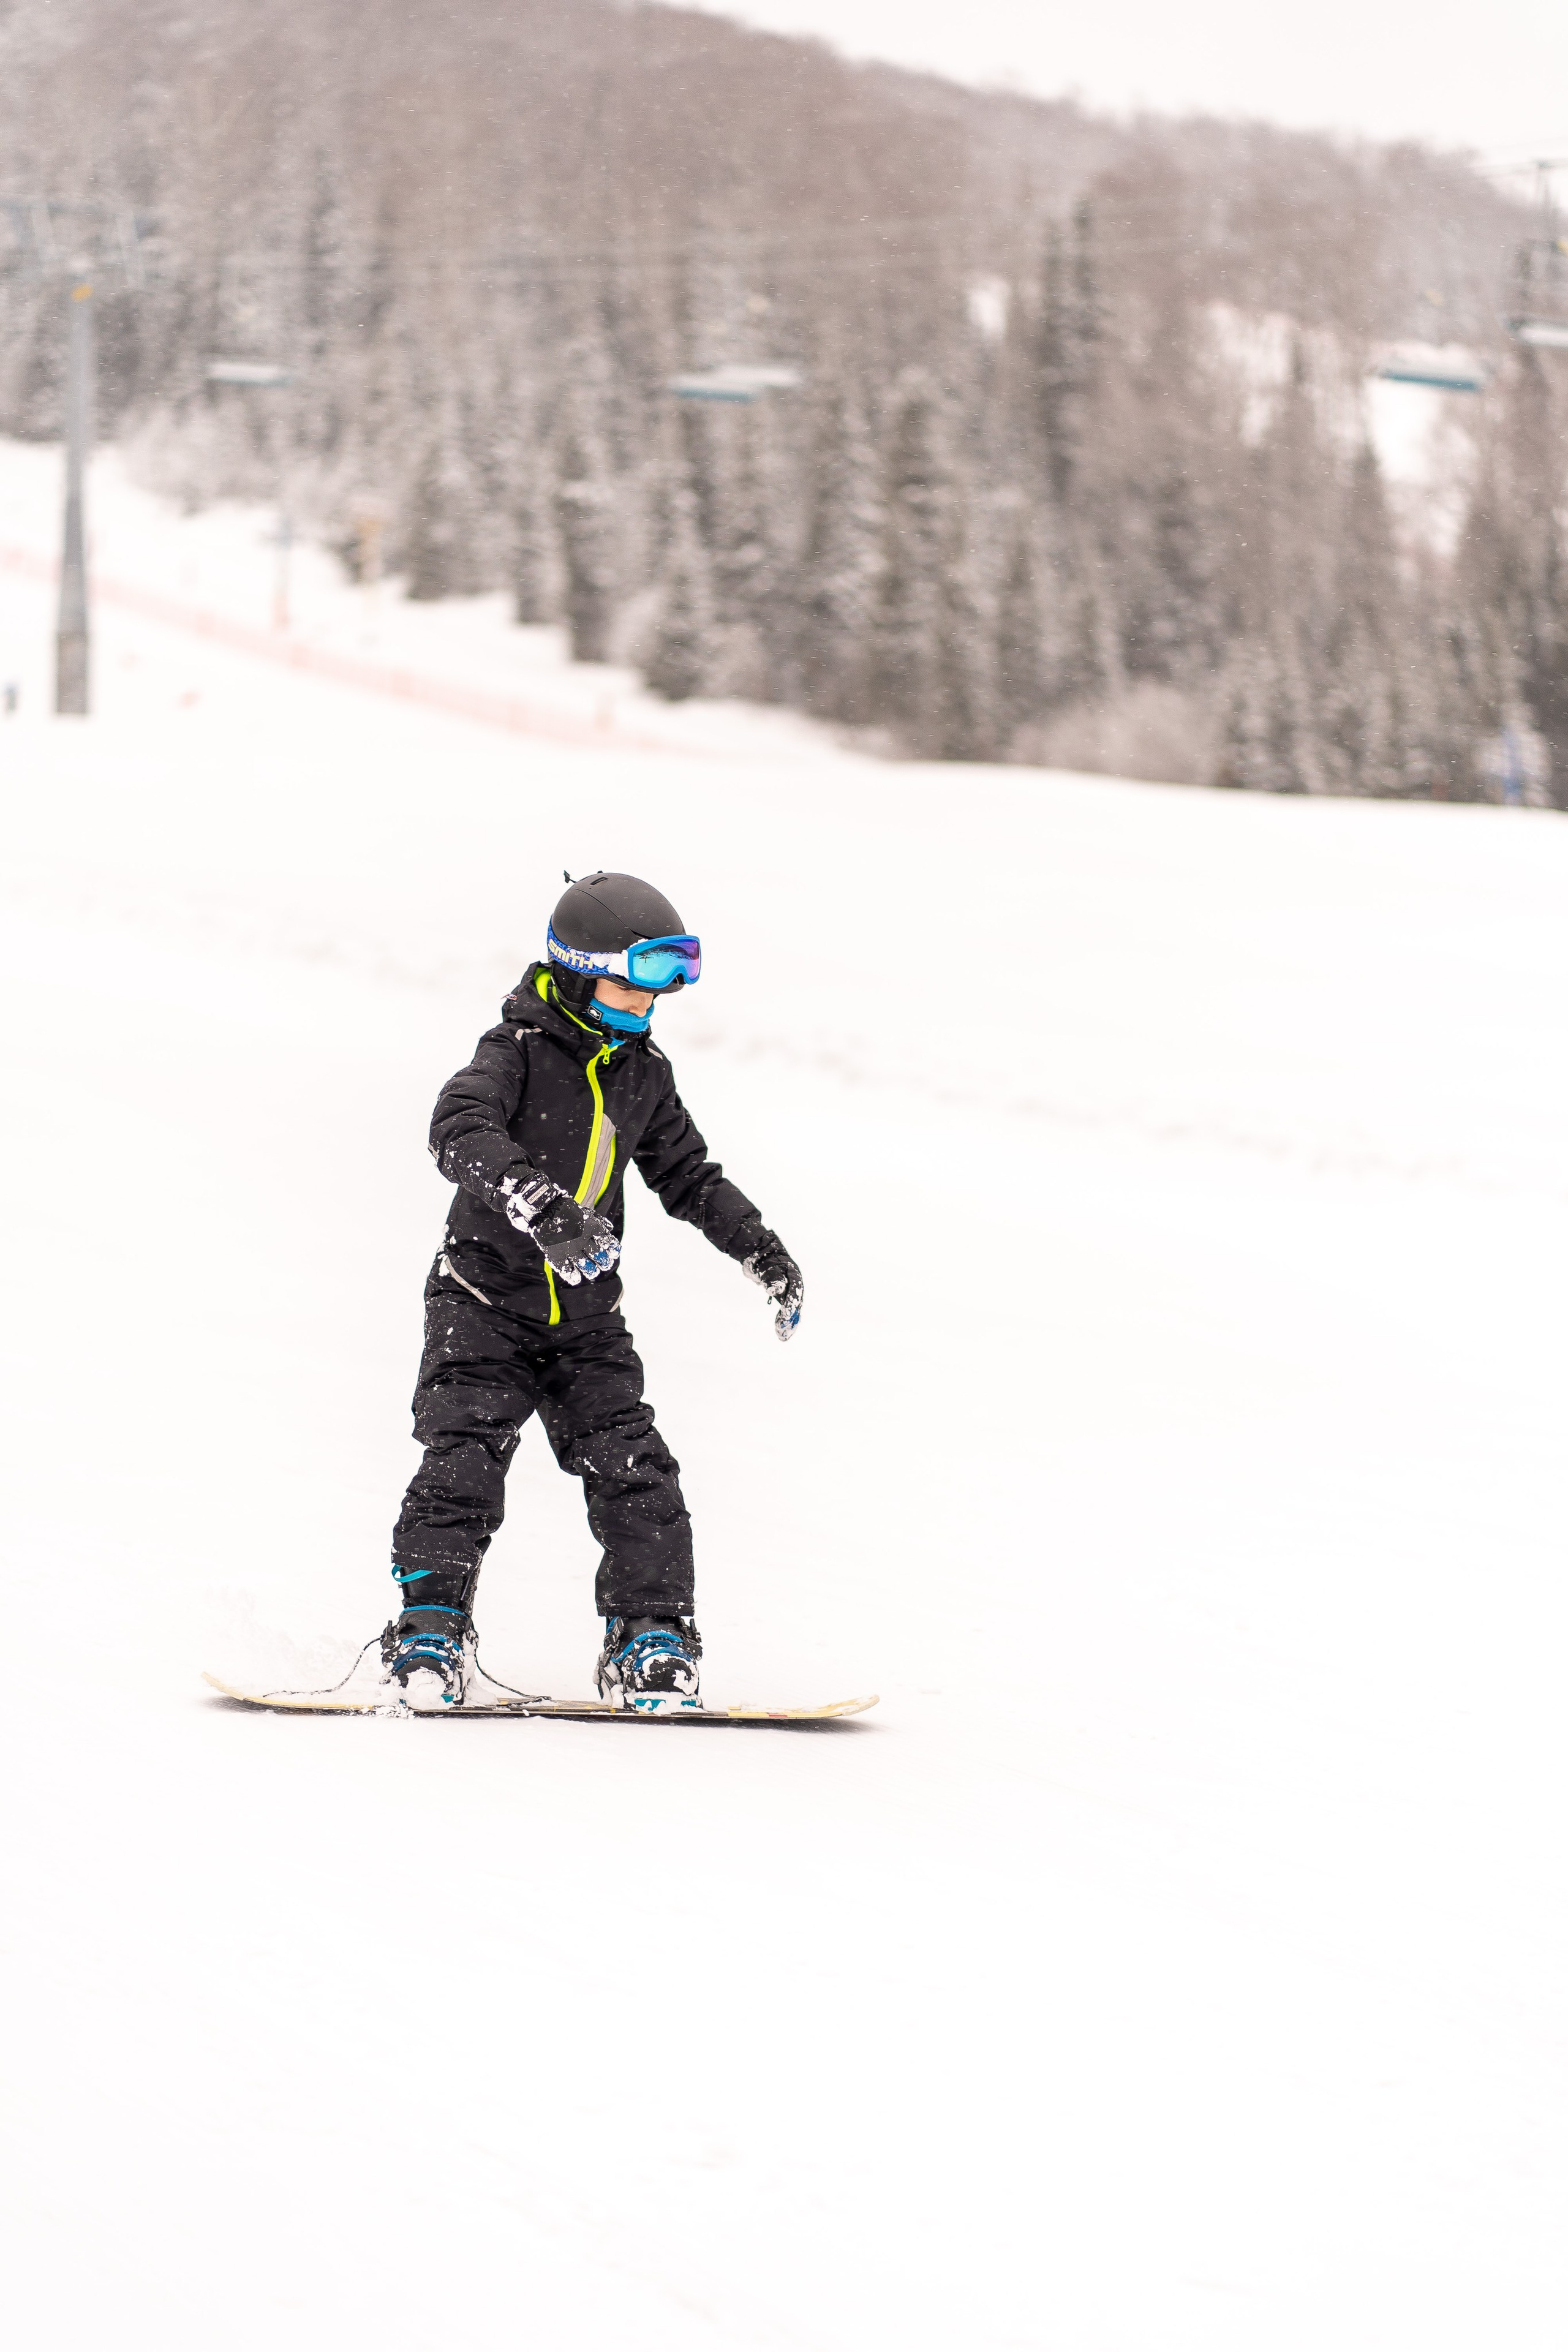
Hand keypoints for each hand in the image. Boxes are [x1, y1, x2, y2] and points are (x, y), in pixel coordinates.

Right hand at [505, 1179, 619, 1283]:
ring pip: (584, 1264)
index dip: (612, 1248)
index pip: (606, 1240)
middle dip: (603, 1261)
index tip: (615, 1253)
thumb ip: (598, 1220)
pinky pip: (566, 1268)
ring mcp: (569, 1248)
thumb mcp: (585, 1212)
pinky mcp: (557, 1254)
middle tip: (605, 1265)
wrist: (545, 1208)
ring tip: (593, 1272)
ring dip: (590, 1269)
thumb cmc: (566, 1210)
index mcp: (591, 1227)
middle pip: (597, 1254)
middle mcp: (582, 1239)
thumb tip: (610, 1228)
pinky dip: (571, 1275)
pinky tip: (576, 1278)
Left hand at [742, 1229, 802, 1341]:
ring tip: (782, 1336)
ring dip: (787, 1322)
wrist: (760, 1253)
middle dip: (790, 1319)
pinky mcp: (782, 1295)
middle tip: (783, 1333)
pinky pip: (784, 1309)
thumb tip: (774, 1289)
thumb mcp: (768, 1266)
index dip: (790, 1306)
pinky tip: (779, 1328)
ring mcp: (789, 1290)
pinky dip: (782, 1319)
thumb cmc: (764, 1258)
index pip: (795, 1293)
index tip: (784, 1317)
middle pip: (795, 1304)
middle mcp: (793, 1284)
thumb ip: (772, 1278)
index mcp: (793, 1275)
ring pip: (791, 1309)